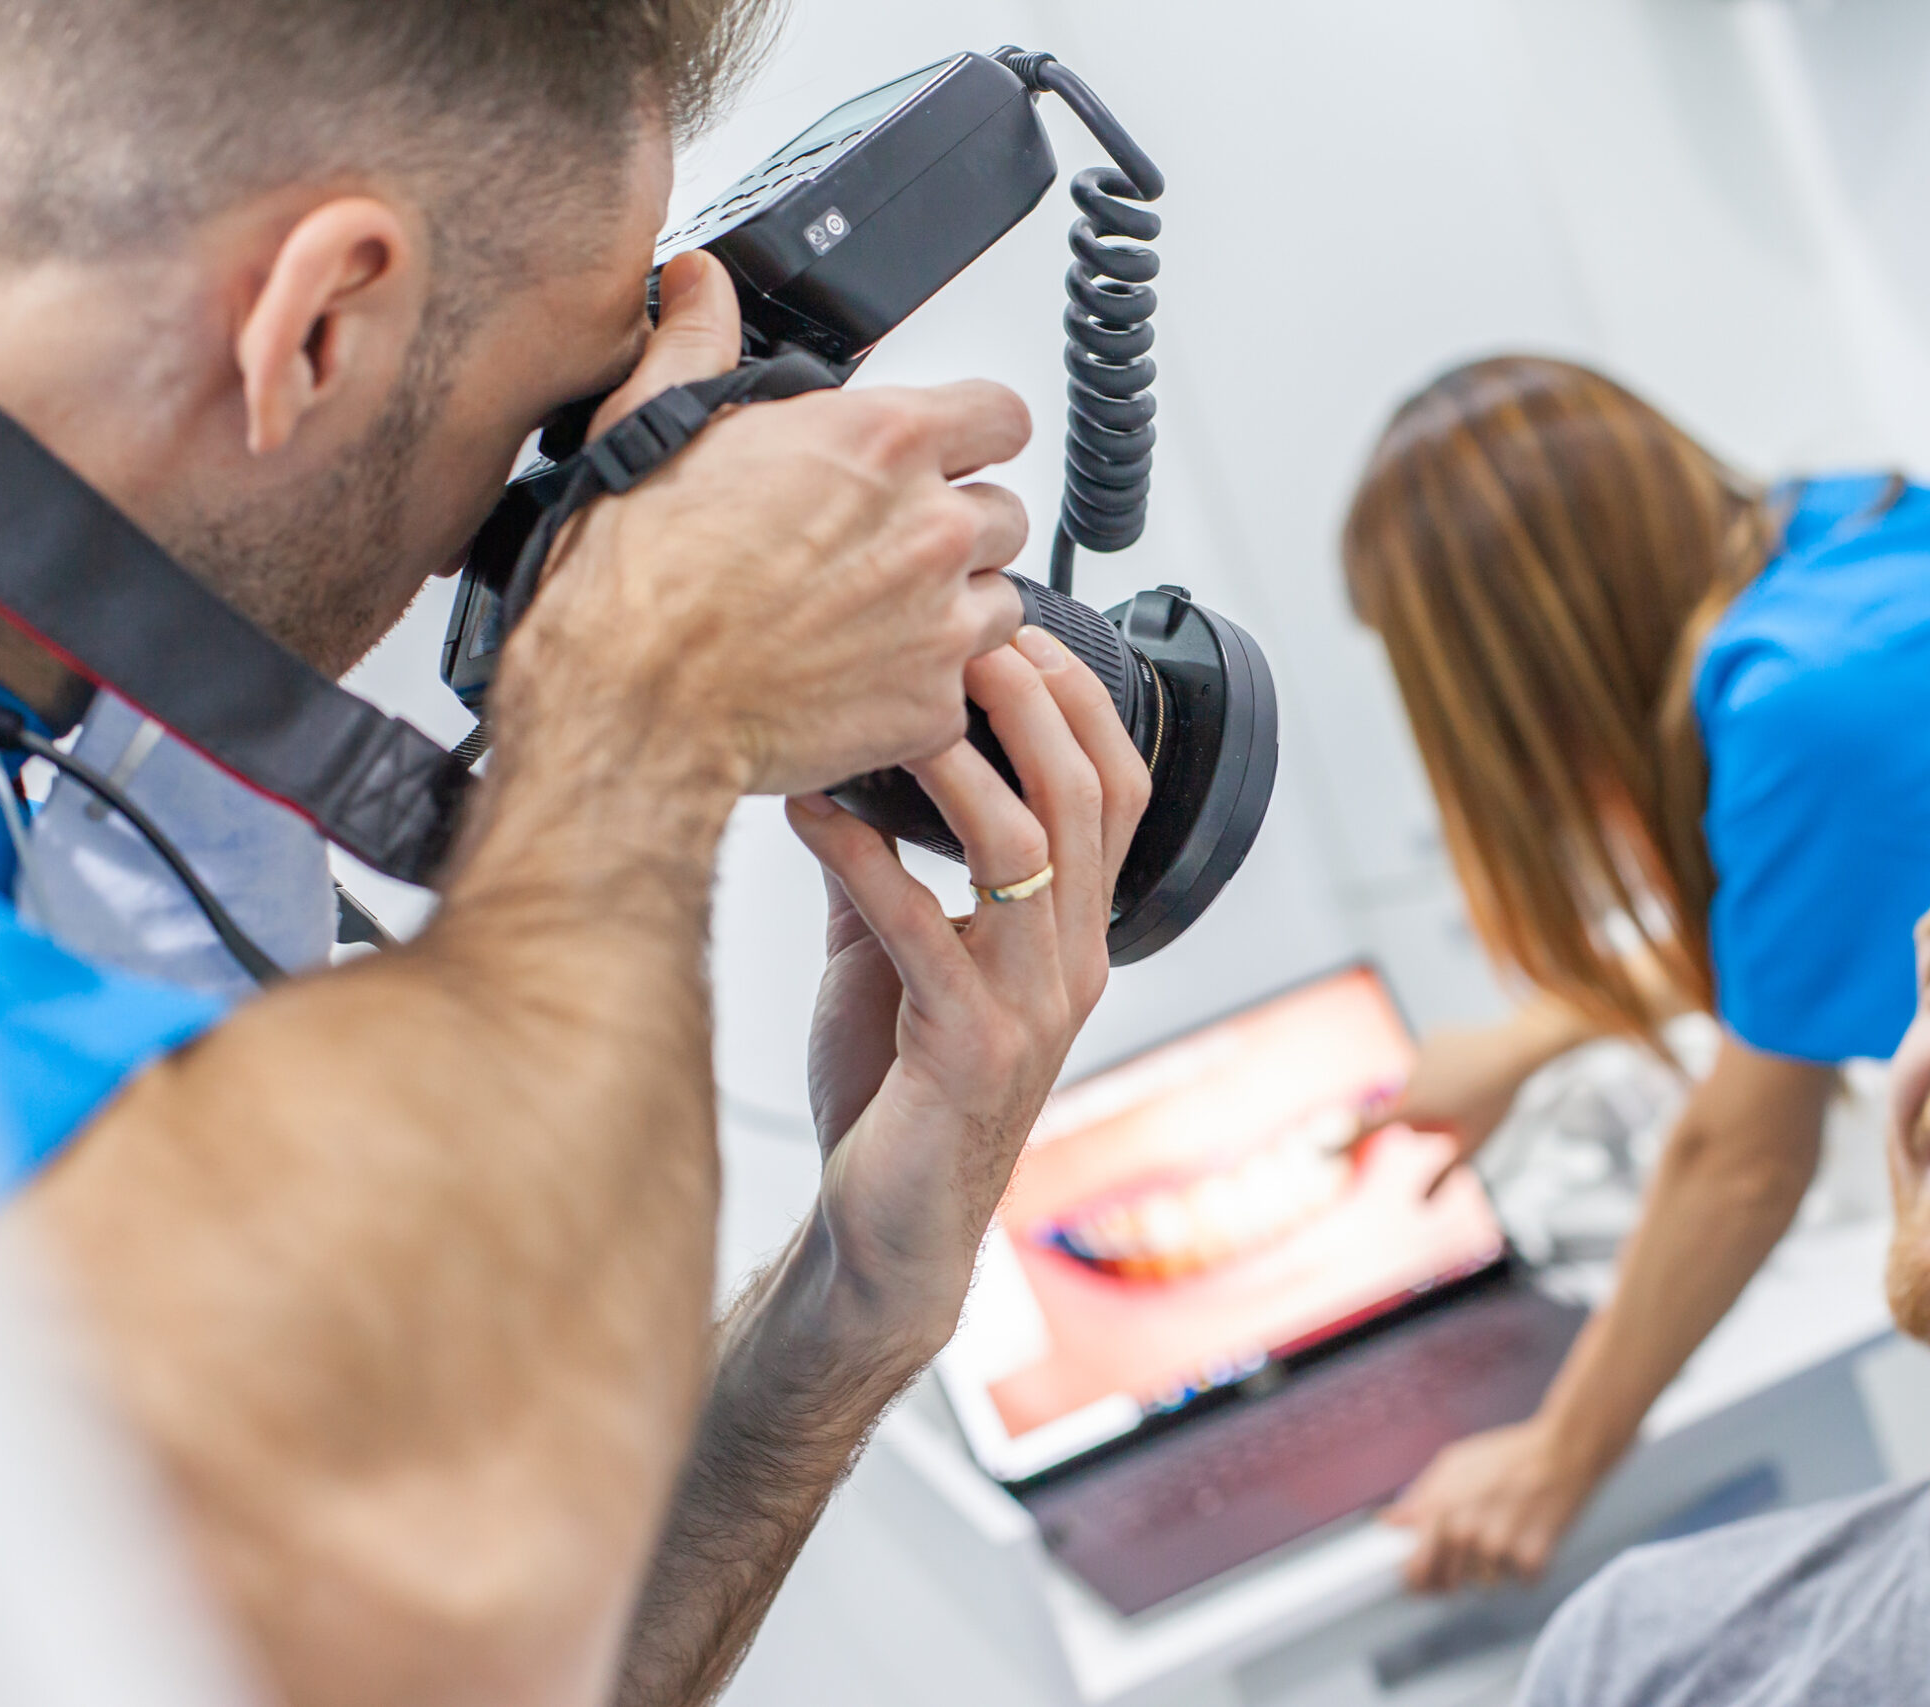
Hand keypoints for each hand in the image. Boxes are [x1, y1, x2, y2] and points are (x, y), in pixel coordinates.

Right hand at [498, 249, 1032, 798]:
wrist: (630, 705)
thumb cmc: (639, 582)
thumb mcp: (656, 428)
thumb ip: (698, 347)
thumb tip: (700, 288)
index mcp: (881, 443)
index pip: (1000, 415)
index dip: (974, 435)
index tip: (948, 454)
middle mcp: (930, 529)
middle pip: (1002, 514)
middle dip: (956, 528)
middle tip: (884, 550)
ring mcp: (942, 623)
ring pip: (1000, 602)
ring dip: (955, 608)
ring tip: (876, 619)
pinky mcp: (933, 706)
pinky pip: (965, 689)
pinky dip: (926, 688)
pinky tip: (863, 681)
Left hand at [785, 625, 1151, 1350]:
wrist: (887, 1233)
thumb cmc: (896, 1092)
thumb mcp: (896, 955)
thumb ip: (885, 867)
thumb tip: (836, 766)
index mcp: (1073, 931)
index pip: (1118, 787)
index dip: (1079, 696)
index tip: (1014, 624)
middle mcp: (1073, 960)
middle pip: (1086, 795)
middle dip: (1030, 698)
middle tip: (960, 632)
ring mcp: (1031, 1006)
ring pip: (1025, 847)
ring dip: (957, 759)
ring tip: (894, 700)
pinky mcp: (970, 1050)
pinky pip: (924, 931)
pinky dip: (865, 860)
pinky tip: (811, 813)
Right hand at [1353, 1010, 1585, 1193]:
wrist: (1518, 1049)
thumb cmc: (1496, 1102)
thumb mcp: (1473, 1143)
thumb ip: (1444, 1174)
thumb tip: (1421, 1206)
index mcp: (1419, 1104)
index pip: (1373, 1124)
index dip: (1344, 1136)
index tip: (1318, 1146)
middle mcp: (1412, 1076)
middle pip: (1406, 1107)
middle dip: (1424, 1115)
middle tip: (1460, 1112)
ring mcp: (1421, 1052)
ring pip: (1419, 1083)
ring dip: (1436, 1089)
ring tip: (1470, 1085)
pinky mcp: (1432, 1036)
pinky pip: (1430, 1061)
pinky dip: (1444, 1067)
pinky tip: (1468, 1065)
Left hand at [1381, 1417, 1602, 1593]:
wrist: (1563, 1451)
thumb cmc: (1508, 1454)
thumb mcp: (1454, 1464)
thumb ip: (1420, 1497)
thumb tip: (1390, 1522)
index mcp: (1441, 1510)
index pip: (1414, 1572)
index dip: (1415, 1580)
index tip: (1420, 1580)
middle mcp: (1466, 1534)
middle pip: (1449, 1585)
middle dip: (1456, 1574)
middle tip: (1473, 1549)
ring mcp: (1499, 1550)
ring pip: (1486, 1584)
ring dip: (1494, 1567)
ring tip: (1507, 1530)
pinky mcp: (1532, 1560)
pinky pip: (1520, 1581)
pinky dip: (1526, 1565)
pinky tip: (1530, 1533)